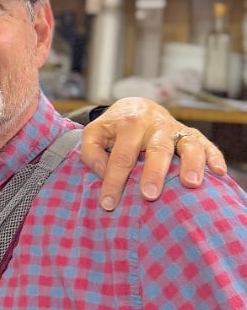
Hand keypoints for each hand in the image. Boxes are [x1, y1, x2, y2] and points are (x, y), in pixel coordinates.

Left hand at [80, 97, 226, 209]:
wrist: (136, 106)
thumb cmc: (114, 126)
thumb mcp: (94, 132)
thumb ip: (91, 151)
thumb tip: (104, 172)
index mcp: (129, 124)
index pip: (121, 156)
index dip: (114, 180)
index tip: (108, 203)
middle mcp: (155, 125)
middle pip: (156, 150)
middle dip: (153, 173)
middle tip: (149, 194)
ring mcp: (175, 129)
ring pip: (187, 145)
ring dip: (190, 164)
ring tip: (190, 184)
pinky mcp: (191, 134)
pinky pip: (206, 144)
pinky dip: (213, 157)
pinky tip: (218, 172)